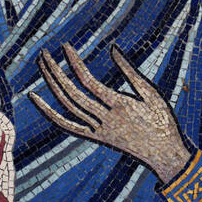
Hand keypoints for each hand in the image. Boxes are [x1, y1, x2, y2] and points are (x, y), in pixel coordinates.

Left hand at [32, 43, 192, 184]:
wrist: (165, 155)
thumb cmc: (162, 120)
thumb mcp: (151, 93)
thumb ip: (130, 71)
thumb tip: (113, 48)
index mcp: (121, 106)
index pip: (89, 83)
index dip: (75, 63)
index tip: (65, 46)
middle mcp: (106, 119)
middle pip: (72, 94)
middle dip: (55, 72)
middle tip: (44, 53)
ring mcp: (99, 130)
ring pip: (68, 107)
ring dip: (52, 86)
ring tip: (42, 66)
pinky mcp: (97, 138)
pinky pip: (68, 125)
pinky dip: (50, 113)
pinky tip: (36, 98)